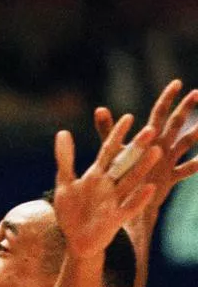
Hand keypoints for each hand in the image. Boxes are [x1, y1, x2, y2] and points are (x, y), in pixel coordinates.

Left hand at [53, 114, 160, 259]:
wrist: (76, 240)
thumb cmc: (71, 211)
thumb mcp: (65, 184)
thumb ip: (65, 159)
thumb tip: (62, 132)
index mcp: (97, 174)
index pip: (108, 151)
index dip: (116, 135)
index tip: (128, 117)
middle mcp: (109, 184)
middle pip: (124, 162)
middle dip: (136, 147)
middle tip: (151, 128)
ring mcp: (115, 200)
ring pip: (131, 181)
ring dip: (143, 167)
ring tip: (157, 152)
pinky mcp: (117, 217)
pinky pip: (131, 207)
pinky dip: (140, 198)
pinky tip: (150, 188)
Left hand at [95, 79, 197, 235]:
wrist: (120, 203)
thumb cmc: (116, 175)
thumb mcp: (112, 151)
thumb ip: (108, 130)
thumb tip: (99, 108)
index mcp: (147, 138)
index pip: (158, 113)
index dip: (168, 98)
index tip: (177, 82)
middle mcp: (161, 146)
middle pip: (176, 123)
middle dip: (185, 108)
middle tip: (196, 93)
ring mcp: (167, 161)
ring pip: (184, 144)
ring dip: (195, 134)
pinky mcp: (170, 177)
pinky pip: (185, 170)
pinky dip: (195, 164)